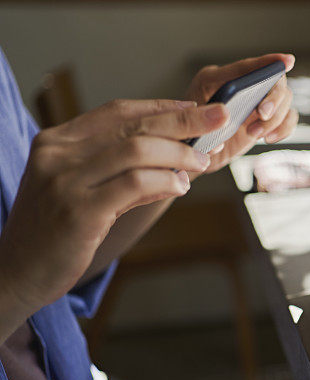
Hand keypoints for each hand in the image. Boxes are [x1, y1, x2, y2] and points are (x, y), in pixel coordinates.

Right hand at [0, 99, 227, 312]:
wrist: (16, 272)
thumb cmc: (55, 231)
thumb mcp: (81, 188)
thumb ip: (120, 169)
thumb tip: (176, 156)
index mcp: (56, 141)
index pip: (118, 111)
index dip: (161, 107)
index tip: (195, 108)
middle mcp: (57, 154)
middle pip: (133, 126)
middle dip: (183, 121)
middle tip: (219, 118)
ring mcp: (65, 181)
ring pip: (137, 150)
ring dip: (179, 154)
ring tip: (202, 162)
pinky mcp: (79, 211)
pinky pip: (135, 184)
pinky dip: (166, 182)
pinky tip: (181, 186)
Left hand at [185, 53, 297, 173]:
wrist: (195, 152)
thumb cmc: (189, 130)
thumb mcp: (188, 117)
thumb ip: (204, 112)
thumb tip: (226, 112)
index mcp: (222, 78)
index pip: (249, 65)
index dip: (270, 61)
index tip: (287, 61)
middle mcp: (246, 85)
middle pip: (275, 81)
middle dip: (273, 98)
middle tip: (262, 113)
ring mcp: (259, 102)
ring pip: (285, 100)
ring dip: (275, 119)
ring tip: (254, 133)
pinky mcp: (267, 121)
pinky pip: (288, 119)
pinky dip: (283, 129)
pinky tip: (268, 139)